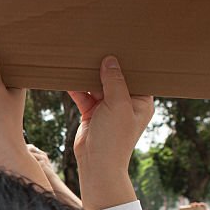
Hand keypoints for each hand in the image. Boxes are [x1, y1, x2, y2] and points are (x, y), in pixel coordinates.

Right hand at [69, 57, 153, 209]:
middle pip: (115, 78)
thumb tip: (110, 60)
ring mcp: (108, 108)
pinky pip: (84, 96)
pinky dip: (77, 88)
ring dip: (88, 77)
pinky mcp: (92, 113)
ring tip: (79, 60)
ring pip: (97, 86)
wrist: (96, 164)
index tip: (120, 45)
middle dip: (105, 67)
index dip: (128, 62)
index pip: (137, 76)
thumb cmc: (114, 138)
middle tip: (96, 47)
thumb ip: (114, 81)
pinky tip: (68, 78)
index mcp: (141, 101)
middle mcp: (126, 103)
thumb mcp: (118, 104)